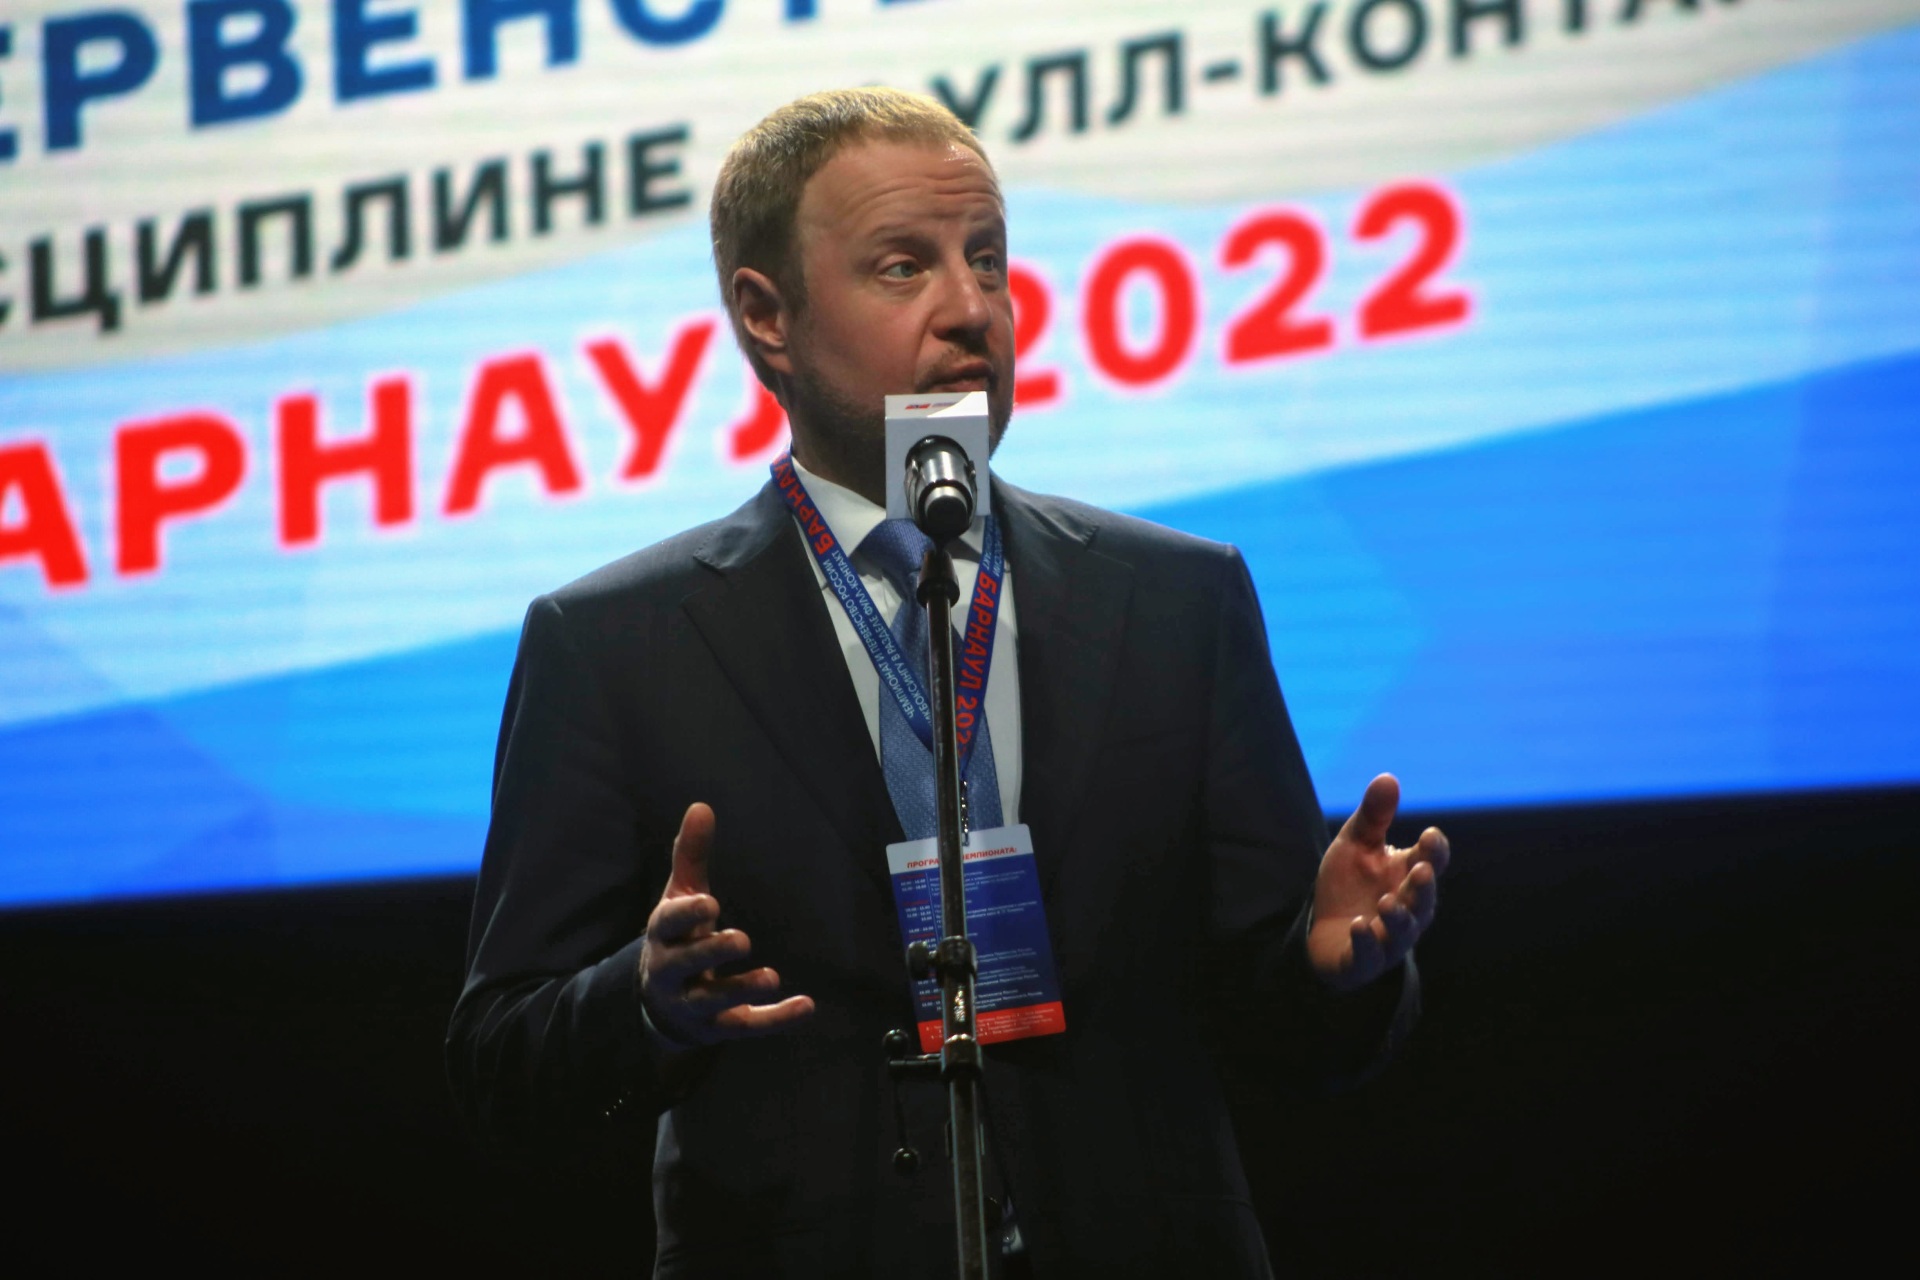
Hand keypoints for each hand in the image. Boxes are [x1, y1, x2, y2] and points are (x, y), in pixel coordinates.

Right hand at [638, 803, 814, 1046]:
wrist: (662, 1003)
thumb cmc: (677, 936)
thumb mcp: (682, 896)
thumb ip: (692, 855)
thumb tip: (702, 806)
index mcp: (664, 935)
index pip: (667, 925)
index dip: (685, 916)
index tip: (711, 903)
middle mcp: (672, 972)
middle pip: (686, 965)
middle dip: (710, 954)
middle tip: (741, 940)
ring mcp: (693, 1004)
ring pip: (713, 1001)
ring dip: (741, 990)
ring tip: (771, 977)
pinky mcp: (717, 1027)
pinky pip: (745, 1025)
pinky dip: (775, 1020)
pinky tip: (804, 1006)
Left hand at [1307, 774, 1448, 991]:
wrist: (1324, 930)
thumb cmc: (1350, 884)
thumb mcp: (1355, 844)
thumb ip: (1373, 816)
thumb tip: (1388, 777)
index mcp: (1409, 877)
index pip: (1431, 862)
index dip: (1434, 851)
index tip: (1429, 835)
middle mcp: (1408, 909)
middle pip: (1423, 899)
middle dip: (1423, 887)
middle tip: (1421, 872)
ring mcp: (1388, 938)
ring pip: (1402, 932)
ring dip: (1398, 918)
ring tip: (1387, 902)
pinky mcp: (1363, 960)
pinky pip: (1370, 956)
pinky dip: (1366, 943)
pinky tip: (1359, 926)